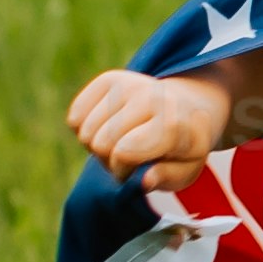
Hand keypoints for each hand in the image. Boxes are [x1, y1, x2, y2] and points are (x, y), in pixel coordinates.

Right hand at [67, 60, 234, 199]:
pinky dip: (84, 130)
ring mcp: (127, 83)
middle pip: (100, 143)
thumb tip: (144, 181)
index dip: (122, 171)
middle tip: (131, 157)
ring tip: (122, 142)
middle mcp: (148, 95)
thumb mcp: (187, 170)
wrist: (188, 109)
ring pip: (84, 132)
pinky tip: (109, 128)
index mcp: (171, 121)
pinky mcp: (108, 79)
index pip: (123, 152)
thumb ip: (167, 178)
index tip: (138, 171)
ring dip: (98, 146)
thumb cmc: (182, 146)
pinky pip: (75, 118)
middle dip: (110, 161)